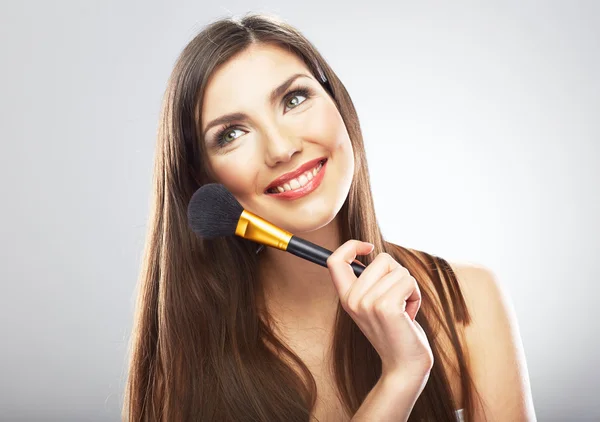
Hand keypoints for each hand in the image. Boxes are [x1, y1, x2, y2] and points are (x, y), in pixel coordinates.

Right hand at [326, 240, 433, 383]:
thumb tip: (368, 251)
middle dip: (398, 274)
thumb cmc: (395, 332)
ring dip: (409, 288)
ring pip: (399, 270)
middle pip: (381, 259)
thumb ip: (370, 282)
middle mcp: (352, 299)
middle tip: (397, 300)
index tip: (367, 248)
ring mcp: (367, 303)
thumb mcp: (373, 304)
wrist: (404, 366)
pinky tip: (410, 314)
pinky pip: (408, 281)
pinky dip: (415, 295)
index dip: (350, 246)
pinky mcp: (386, 307)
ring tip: (404, 311)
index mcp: (346, 297)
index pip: (334, 260)